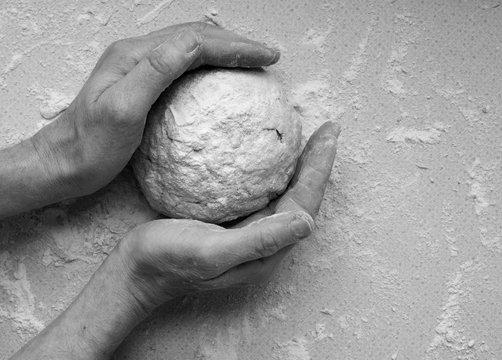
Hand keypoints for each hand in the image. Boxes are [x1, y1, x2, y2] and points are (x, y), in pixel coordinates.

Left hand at [31, 22, 279, 199]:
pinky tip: (220, 78)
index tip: (265, 56)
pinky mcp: (141, 85)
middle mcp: (138, 55)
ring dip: (224, 50)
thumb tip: (189, 47)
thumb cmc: (89, 146)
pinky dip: (209, 65)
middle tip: (266, 56)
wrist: (62, 163)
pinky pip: (183, 65)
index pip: (196, 41)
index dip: (234, 46)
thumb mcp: (121, 110)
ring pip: (191, 47)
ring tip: (251, 61)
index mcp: (136, 57)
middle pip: (196, 36)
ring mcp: (139, 68)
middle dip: (235, 42)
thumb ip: (154, 73)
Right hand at [117, 122, 339, 311]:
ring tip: (309, 138)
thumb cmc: (168, 262)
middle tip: (327, 130)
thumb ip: (258, 242)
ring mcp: (249, 232)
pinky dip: (274, 171)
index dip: (319, 169)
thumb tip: (307, 223)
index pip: (304, 204)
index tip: (329, 134)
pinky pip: (263, 192)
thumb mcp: (212, 253)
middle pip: (301, 197)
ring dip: (300, 166)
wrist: (137, 270)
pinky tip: (269, 156)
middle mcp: (264, 241)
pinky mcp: (233, 223)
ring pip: (285, 193)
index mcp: (266, 250)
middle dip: (316, 163)